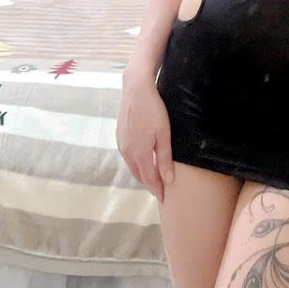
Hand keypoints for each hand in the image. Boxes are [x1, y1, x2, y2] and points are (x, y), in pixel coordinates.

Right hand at [116, 74, 174, 202]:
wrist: (136, 89)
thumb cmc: (154, 110)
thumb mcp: (164, 135)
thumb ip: (165, 159)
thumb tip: (169, 180)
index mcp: (140, 154)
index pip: (149, 179)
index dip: (157, 189)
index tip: (164, 198)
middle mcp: (127, 152)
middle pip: (139, 175)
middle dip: (149, 184)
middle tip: (159, 190)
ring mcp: (121, 143)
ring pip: (132, 165)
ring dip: (142, 173)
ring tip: (152, 177)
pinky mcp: (120, 135)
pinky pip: (128, 156)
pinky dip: (136, 163)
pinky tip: (142, 160)